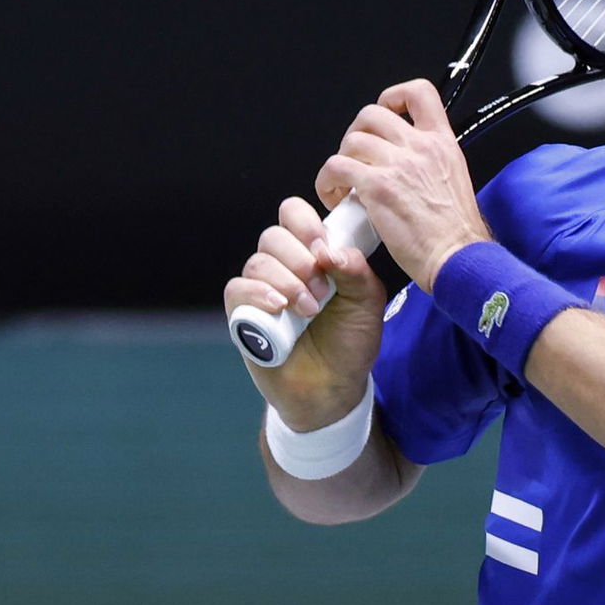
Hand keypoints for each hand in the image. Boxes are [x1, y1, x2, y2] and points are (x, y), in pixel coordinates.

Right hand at [223, 196, 386, 430]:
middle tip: (321, 288)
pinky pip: (237, 289)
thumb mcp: (367, 303)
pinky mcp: (242, 316)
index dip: (305, 223)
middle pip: (274, 235)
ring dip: (286, 280)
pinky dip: (258, 293)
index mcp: (313, 255)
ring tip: (309, 308)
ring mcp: (262, 290)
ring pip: (258, 262)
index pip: (295, 215)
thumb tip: (331, 250)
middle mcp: (284, 267)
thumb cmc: (350, 341)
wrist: (333, 388)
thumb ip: (356, 270)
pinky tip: (279, 307)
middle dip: (299, 257)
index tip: (323, 247)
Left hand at [315, 79, 490, 290]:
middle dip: (356, 134)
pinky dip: (328, 181)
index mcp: (442, 143)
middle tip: (356, 159)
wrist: (457, 257)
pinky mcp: (378, 187)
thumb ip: (430, 161)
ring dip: (340, 161)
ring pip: (351, 141)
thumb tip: (402, 161)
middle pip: (372, 114)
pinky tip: (335, 198)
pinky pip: (336, 168)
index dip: (393, 97)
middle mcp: (421, 147)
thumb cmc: (455, 231)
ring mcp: (398, 165)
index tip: (385, 114)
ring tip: (344, 185)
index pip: (420, 93)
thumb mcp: (454, 179)